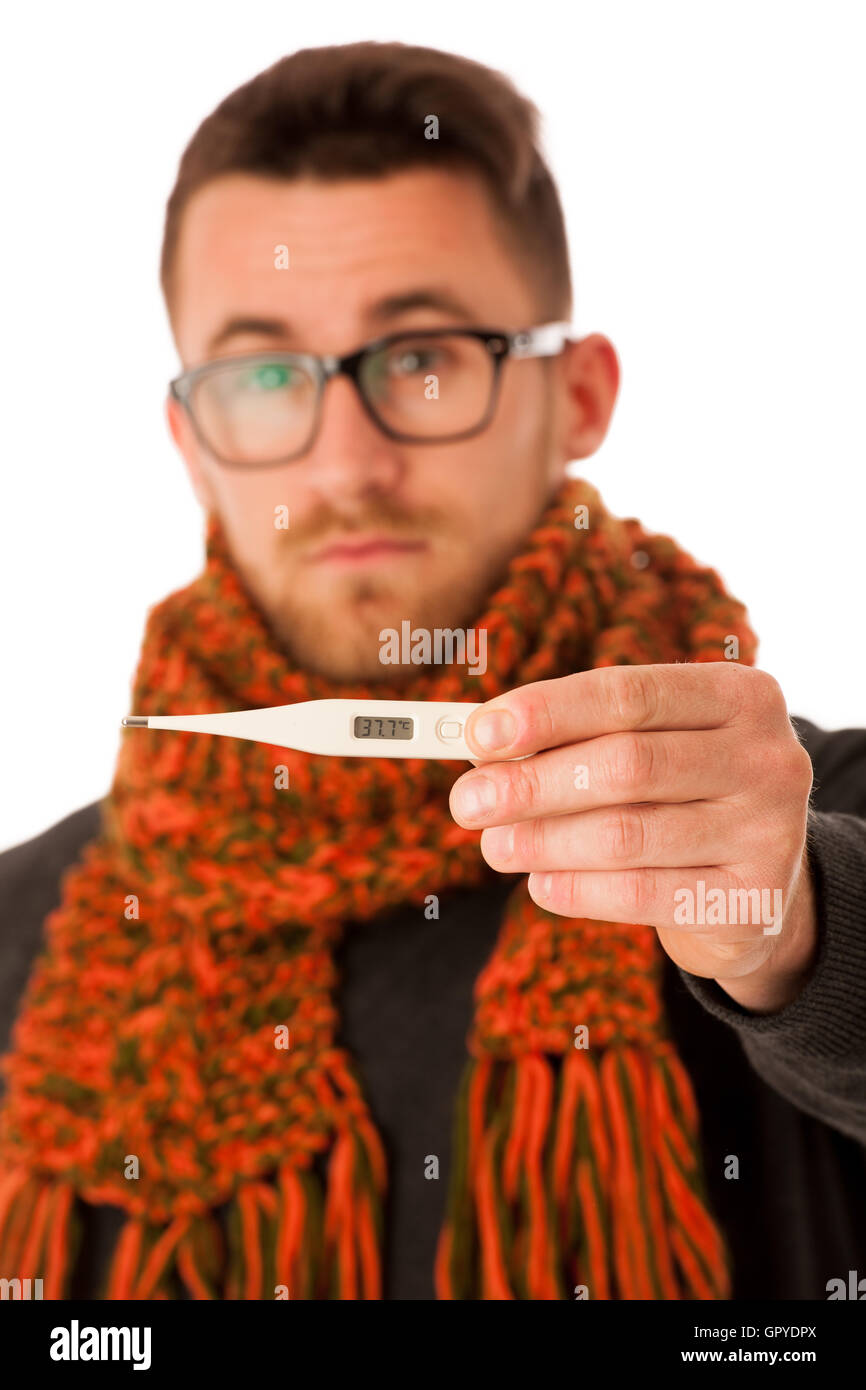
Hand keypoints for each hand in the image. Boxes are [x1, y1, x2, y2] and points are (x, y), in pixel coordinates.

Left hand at [450, 663, 817, 1013]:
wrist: (756, 889)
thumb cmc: (680, 797)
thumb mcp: (645, 748)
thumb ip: (579, 737)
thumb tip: (481, 741)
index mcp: (739, 695)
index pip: (627, 694)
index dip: (547, 712)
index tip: (478, 734)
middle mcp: (767, 757)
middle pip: (625, 764)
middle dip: (532, 783)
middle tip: (467, 802)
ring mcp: (769, 831)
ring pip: (626, 833)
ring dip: (543, 840)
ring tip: (495, 845)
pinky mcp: (750, 901)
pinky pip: (639, 894)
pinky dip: (576, 889)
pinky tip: (539, 883)